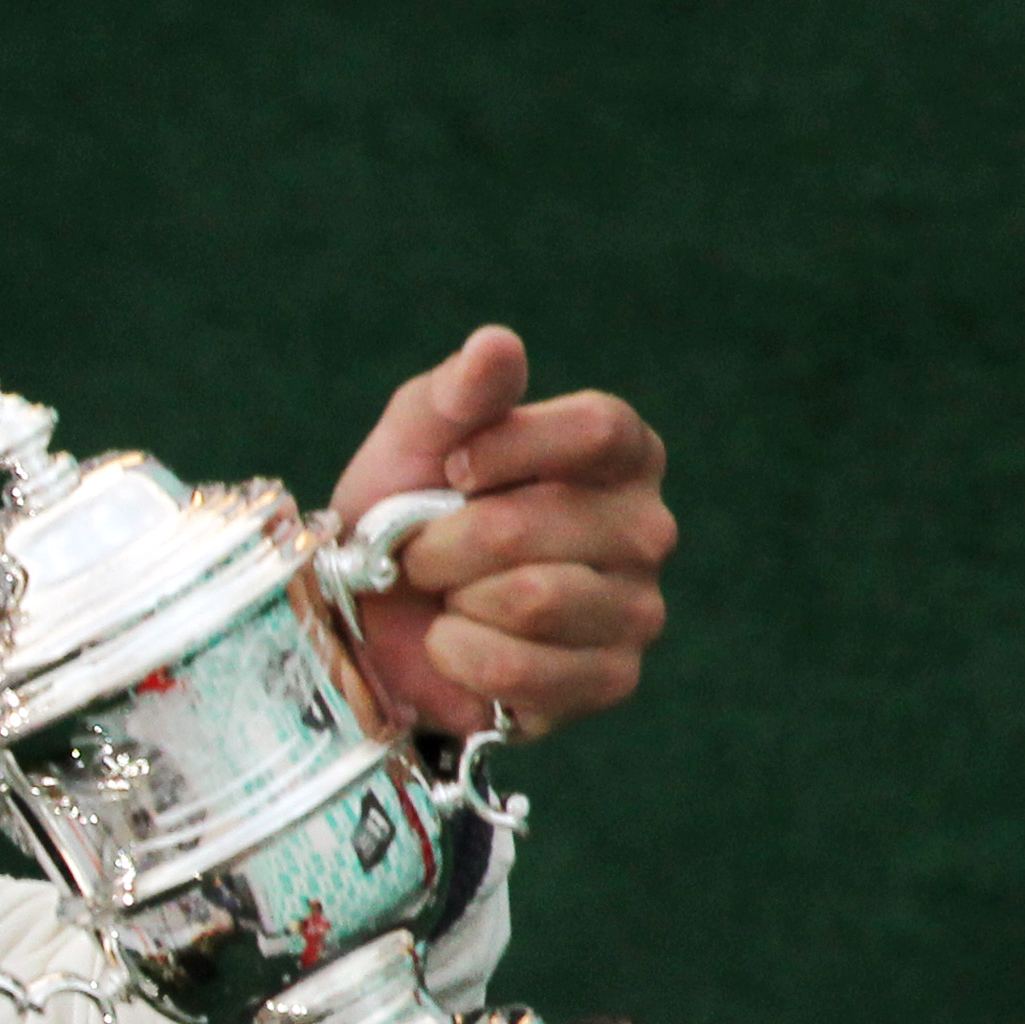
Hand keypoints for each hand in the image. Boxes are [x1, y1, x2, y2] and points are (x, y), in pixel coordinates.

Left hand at [325, 323, 672, 738]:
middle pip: (536, 523)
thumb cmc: (408, 515)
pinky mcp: (610, 679)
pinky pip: (524, 668)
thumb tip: (496, 343)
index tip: (451, 472)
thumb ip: (456, 392)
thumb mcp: (414, 441)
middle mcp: (647, 528)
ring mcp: (638, 609)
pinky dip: (460, 657)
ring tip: (446, 598)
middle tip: (424, 554)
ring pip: (534, 599)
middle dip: (444, 543)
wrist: (376, 622)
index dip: (505, 449)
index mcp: (622, 454)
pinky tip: (454, 645)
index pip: (597, 428)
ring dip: (453, 601)